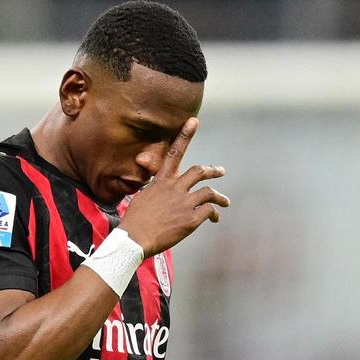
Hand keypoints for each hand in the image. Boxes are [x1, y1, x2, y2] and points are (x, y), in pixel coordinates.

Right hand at [119, 118, 229, 256]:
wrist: (135, 238)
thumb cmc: (135, 221)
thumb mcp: (141, 198)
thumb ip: (154, 190)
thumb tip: (157, 189)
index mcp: (161, 181)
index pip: (174, 153)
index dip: (184, 136)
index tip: (193, 121)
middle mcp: (175, 188)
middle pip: (199, 171)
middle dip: (212, 170)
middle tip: (220, 171)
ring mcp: (184, 204)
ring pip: (209, 192)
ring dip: (219, 197)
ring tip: (225, 202)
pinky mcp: (191, 220)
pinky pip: (209, 211)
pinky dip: (214, 213)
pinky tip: (214, 218)